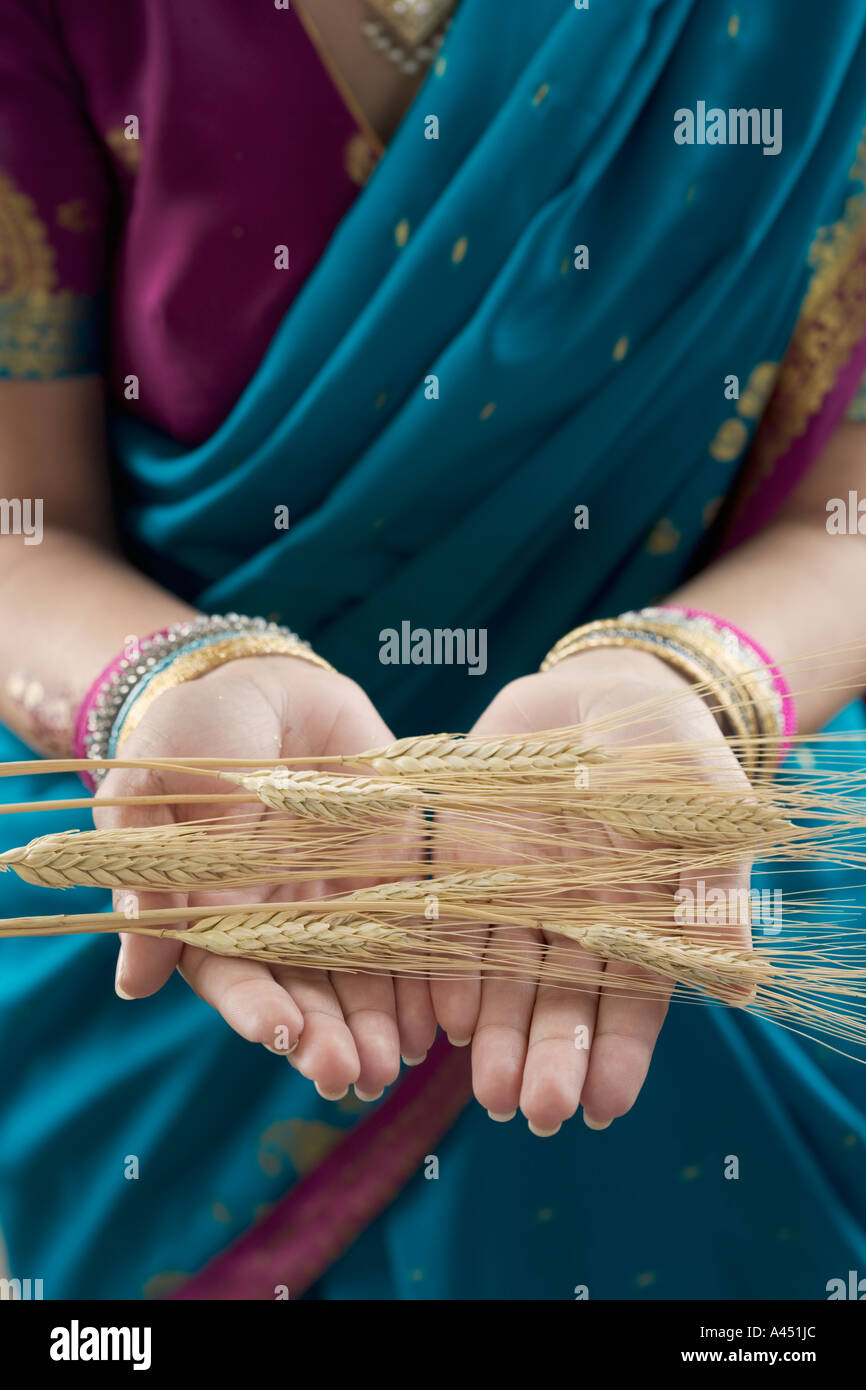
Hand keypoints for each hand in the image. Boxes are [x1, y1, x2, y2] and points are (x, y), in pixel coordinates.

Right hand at [94, 656, 436, 1098]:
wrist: (265, 685)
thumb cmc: (190, 734)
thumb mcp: (151, 788)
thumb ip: (149, 877)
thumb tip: (133, 983)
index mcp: (214, 915)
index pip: (235, 976)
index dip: (256, 1008)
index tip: (277, 1034)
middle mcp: (280, 922)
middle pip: (306, 993)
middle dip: (326, 1037)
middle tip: (350, 1075)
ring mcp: (339, 900)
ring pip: (362, 976)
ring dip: (378, 1023)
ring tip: (396, 1063)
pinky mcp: (393, 871)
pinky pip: (415, 928)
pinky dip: (428, 972)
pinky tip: (442, 1015)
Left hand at [429, 648, 751, 1133]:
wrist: (597, 689)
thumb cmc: (671, 751)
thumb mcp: (706, 809)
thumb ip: (713, 892)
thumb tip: (739, 988)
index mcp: (635, 921)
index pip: (628, 1003)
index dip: (616, 1054)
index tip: (604, 1105)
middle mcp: (570, 922)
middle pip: (558, 1003)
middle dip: (547, 1058)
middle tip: (534, 1111)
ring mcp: (513, 895)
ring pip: (500, 979)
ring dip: (495, 1036)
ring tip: (488, 1090)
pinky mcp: (460, 861)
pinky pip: (448, 926)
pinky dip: (446, 971)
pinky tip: (446, 1019)